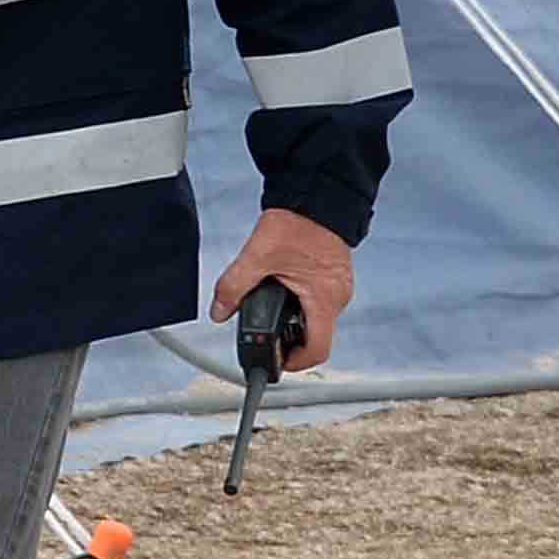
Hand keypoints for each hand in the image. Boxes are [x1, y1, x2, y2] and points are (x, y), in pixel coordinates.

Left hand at [211, 208, 352, 371]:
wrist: (316, 196)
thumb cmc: (297, 222)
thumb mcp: (258, 256)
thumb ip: (234, 286)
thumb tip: (219, 311)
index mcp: (324, 299)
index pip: (317, 350)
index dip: (295, 362)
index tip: (277, 360)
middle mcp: (338, 297)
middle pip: (315, 336)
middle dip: (289, 339)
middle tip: (267, 333)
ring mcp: (339, 287)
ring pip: (317, 318)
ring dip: (294, 319)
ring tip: (271, 306)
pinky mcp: (335, 276)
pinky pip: (319, 301)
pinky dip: (301, 303)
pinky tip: (283, 289)